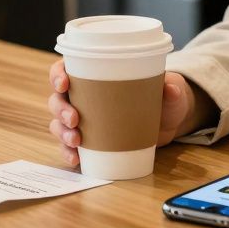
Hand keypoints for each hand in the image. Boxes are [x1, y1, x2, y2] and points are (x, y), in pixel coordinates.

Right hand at [47, 60, 194, 166]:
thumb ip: (171, 88)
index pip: (65, 69)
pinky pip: (70, 146)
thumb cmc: (162, 97)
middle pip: (58, 99)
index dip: (57, 75)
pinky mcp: (91, 140)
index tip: (63, 84)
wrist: (168, 122)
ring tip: (76, 141)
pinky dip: (68, 152)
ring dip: (62, 132)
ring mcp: (85, 119)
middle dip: (61, 109)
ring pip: (60, 124)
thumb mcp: (169, 90)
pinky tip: (75, 158)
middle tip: (74, 119)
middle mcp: (83, 96)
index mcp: (94, 75)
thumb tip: (170, 88)